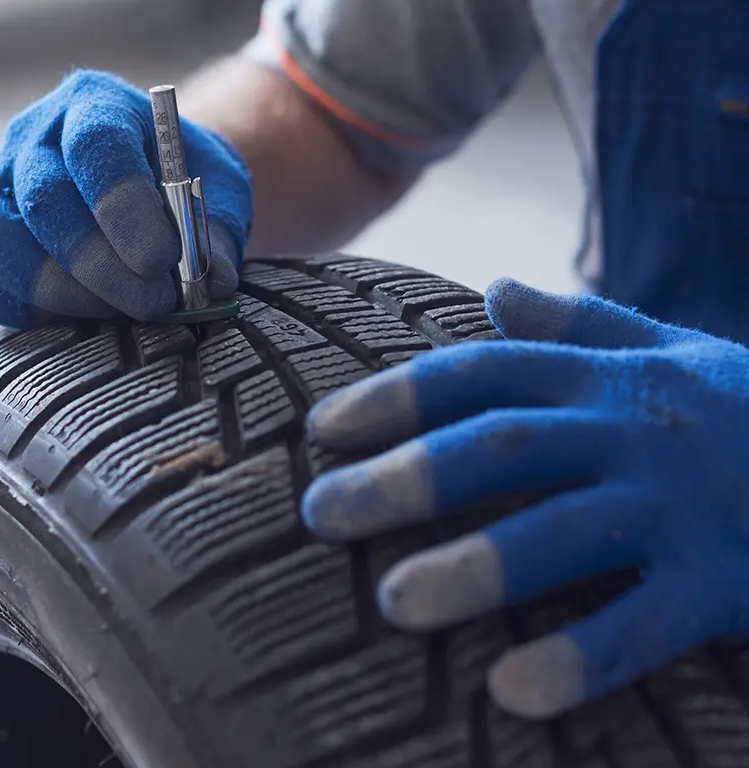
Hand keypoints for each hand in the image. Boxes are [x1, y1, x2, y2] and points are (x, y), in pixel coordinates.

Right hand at [0, 70, 252, 326]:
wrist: (149, 190)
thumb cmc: (183, 188)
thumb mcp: (218, 196)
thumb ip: (215, 235)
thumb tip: (211, 282)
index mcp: (97, 105)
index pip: (95, 144)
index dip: (124, 207)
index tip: (163, 261)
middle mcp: (33, 137)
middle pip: (45, 197)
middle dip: (102, 265)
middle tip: (153, 302)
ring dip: (60, 290)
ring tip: (118, 313)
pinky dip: (22, 309)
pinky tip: (79, 317)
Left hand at [302, 278, 748, 718]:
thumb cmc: (745, 408)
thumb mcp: (665, 351)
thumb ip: (579, 326)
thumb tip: (496, 288)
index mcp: (606, 377)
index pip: (480, 372)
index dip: (395, 397)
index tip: (320, 431)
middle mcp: (630, 430)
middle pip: (501, 444)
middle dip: (406, 478)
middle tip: (320, 515)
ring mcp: (679, 504)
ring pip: (563, 530)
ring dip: (476, 567)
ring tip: (394, 606)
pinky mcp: (723, 578)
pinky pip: (644, 624)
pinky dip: (581, 657)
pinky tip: (511, 693)